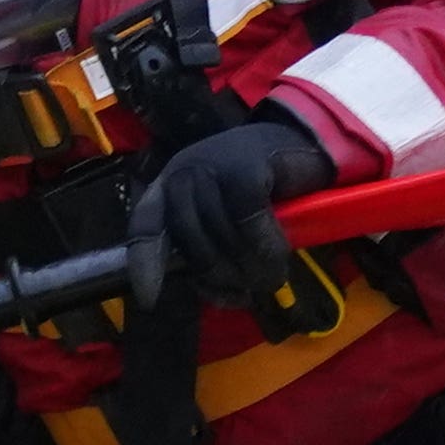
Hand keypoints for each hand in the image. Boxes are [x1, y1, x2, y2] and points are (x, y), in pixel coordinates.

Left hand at [138, 110, 330, 303]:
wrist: (299, 145)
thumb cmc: (258, 191)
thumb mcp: (225, 224)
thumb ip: (213, 256)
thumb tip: (223, 297)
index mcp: (168, 189)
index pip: (144, 227)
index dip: (144, 264)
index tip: (150, 299)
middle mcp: (182, 174)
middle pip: (188, 240)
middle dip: (218, 274)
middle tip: (246, 292)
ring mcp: (211, 167)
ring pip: (220, 235)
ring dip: (249, 268)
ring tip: (269, 279)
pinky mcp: (244, 169)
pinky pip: (249, 223)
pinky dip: (267, 248)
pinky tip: (279, 258)